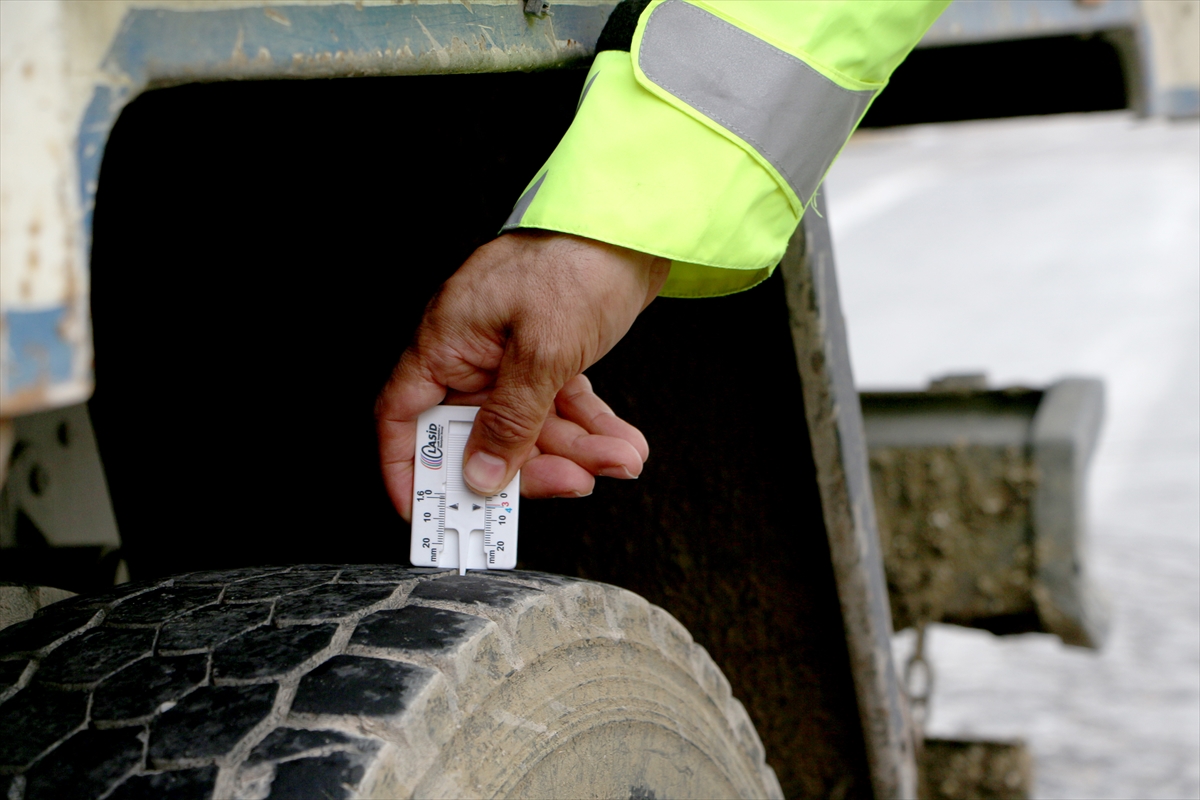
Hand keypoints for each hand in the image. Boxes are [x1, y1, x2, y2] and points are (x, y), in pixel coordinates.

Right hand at [376, 231, 669, 521]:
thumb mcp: (543, 350)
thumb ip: (510, 419)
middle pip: (480, 434)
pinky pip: (560, 406)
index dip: (407, 470)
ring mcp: (510, 355)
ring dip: (577, 449)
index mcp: (445, 342)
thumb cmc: (576, 261)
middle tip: (574, 484)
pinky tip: (624, 442)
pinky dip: (591, 426)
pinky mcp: (549, 355)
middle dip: (531, 466)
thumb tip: (482, 475)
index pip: (403, 418)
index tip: (427, 513)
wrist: (635, 221)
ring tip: (622, 458)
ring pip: (530, 425)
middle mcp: (471, 352)